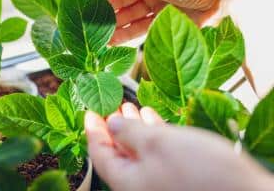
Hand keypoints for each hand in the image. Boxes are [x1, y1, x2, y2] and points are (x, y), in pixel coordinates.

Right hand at [80, 0, 236, 43]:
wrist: (228, 2)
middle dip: (102, 10)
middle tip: (82, 23)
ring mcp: (155, 2)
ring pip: (127, 14)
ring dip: (111, 25)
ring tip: (93, 36)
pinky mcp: (161, 21)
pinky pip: (138, 27)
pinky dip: (125, 35)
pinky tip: (110, 41)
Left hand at [85, 103, 272, 190]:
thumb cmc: (198, 169)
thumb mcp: (157, 144)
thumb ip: (129, 133)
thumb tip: (112, 124)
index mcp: (128, 182)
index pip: (100, 153)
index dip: (93, 130)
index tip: (89, 111)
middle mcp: (140, 184)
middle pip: (118, 152)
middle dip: (113, 126)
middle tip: (110, 105)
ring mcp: (159, 181)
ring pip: (138, 151)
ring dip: (133, 127)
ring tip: (129, 106)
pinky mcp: (176, 175)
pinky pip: (155, 153)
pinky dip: (151, 135)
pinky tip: (152, 119)